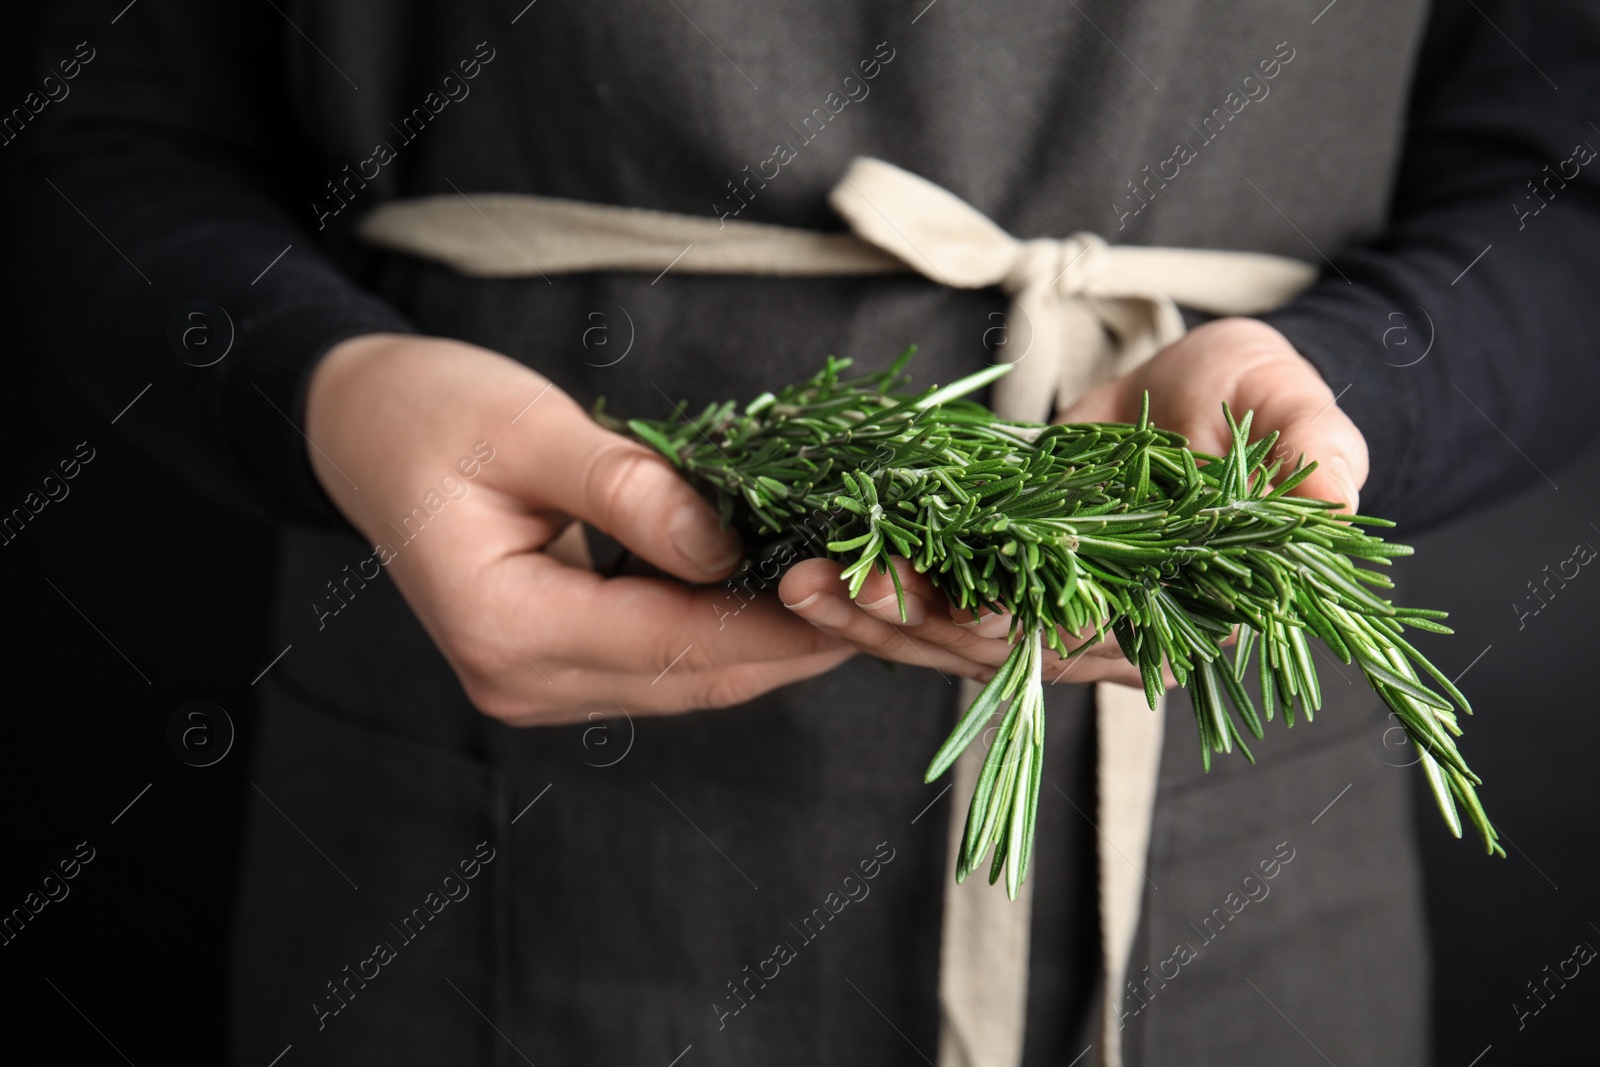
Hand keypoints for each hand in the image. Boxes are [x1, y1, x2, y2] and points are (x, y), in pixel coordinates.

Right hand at [304, 333, 853, 725]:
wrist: (360, 430)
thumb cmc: (432, 412)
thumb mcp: (528, 428)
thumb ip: (626, 490)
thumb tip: (726, 548)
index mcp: (505, 627)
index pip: (673, 640)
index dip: (777, 622)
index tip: (865, 595)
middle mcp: (520, 680)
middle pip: (690, 678)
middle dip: (793, 646)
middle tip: (889, 606)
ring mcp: (533, 684)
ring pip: (683, 681)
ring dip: (769, 646)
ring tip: (856, 602)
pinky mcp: (550, 667)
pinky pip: (659, 665)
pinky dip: (724, 635)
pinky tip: (781, 598)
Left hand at [779, 318, 1360, 688]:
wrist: (1205, 394)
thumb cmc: (1258, 401)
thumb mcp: (1289, 408)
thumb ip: (1310, 450)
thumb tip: (1335, 496)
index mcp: (1174, 613)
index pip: (1088, 639)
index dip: (1021, 628)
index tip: (953, 607)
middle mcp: (1097, 627)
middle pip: (994, 647)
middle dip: (910, 623)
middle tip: (824, 588)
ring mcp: (1038, 602)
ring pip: (944, 631)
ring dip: (868, 611)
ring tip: (794, 580)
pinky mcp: (993, 565)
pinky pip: (925, 586)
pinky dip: (870, 577)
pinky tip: (808, 562)